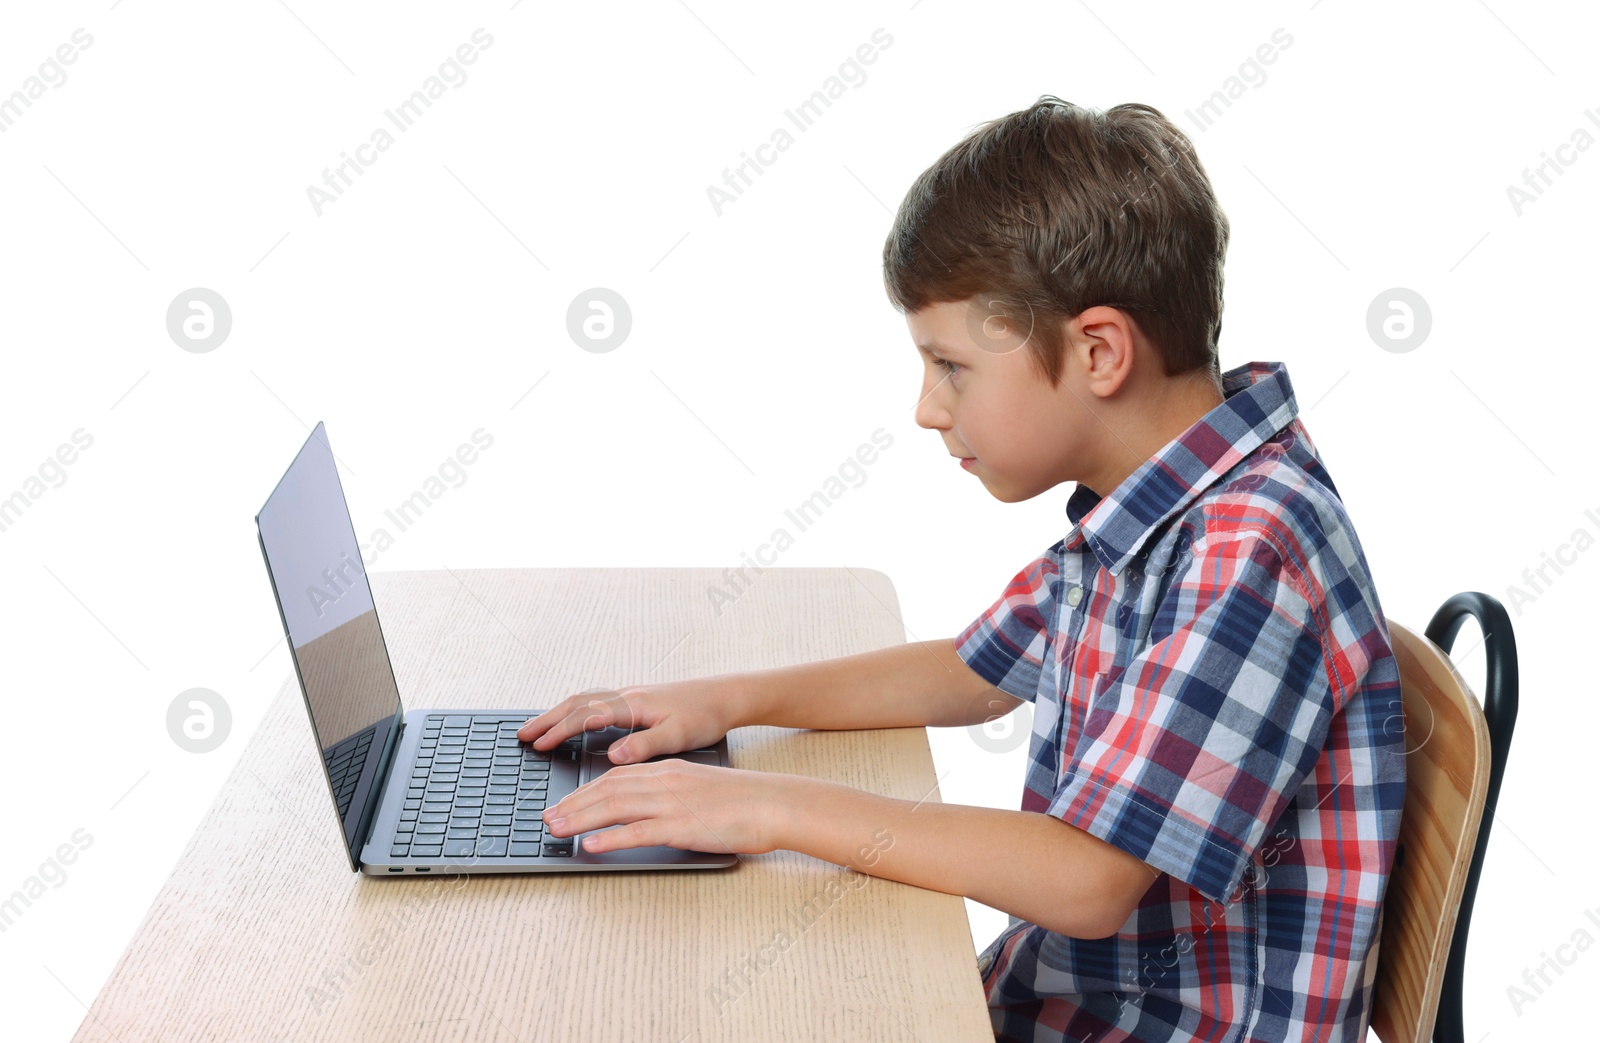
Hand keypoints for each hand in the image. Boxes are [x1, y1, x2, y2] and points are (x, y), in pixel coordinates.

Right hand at [516, 676, 740, 763]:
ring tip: (538, 729)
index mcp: (633, 705)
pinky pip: (595, 701)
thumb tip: (614, 756)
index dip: (560, 731)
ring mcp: (630, 696)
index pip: (586, 716)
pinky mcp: (636, 700)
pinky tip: (573, 721)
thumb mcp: (679, 735)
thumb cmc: (705, 715)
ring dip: (558, 713)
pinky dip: (575, 710)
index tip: (538, 745)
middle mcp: (627, 696)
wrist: (725, 695)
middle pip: (577, 703)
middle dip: (547, 720)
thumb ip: (645, 745)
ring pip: (584, 700)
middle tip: (523, 736)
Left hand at [543, 759, 797, 854]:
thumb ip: (671, 794)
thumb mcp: (699, 788)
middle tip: (547, 817)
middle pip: (607, 789)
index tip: (564, 802)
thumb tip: (646, 811)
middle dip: (572, 803)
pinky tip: (591, 845)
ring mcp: (672, 803)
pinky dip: (610, 838)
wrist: (775, 803)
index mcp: (669, 770)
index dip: (585, 789)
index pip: (616, 776)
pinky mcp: (682, 826)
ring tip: (556, 829)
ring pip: (615, 807)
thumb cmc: (743, 801)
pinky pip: (638, 832)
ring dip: (580, 818)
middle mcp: (665, 782)